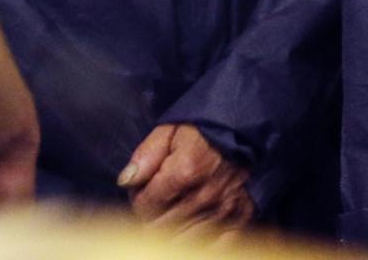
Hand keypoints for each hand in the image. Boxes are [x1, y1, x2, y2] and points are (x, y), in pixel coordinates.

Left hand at [119, 123, 254, 232]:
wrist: (240, 124)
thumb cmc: (201, 128)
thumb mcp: (168, 131)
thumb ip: (145, 156)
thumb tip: (125, 181)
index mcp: (184, 172)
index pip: (144, 207)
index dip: (138, 198)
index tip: (144, 189)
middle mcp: (205, 195)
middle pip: (161, 227)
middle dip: (152, 217)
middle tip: (157, 202)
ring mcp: (225, 206)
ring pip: (186, 239)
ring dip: (174, 232)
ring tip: (173, 215)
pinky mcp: (241, 212)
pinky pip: (221, 242)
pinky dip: (207, 243)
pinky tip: (196, 234)